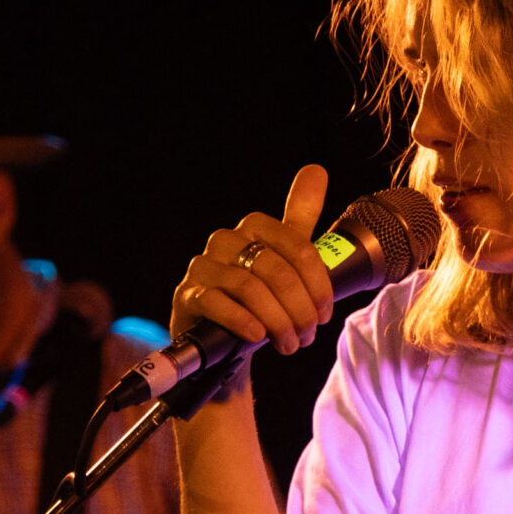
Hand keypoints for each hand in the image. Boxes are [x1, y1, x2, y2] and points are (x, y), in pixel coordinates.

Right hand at [167, 164, 335, 358]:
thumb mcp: (282, 256)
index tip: (324, 314)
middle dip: (299, 309)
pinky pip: (218, 304)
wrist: (220, 336)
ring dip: (277, 322)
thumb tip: (316, 169)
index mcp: (253, 227)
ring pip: (251, 289)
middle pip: (277, 271)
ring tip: (289, 344)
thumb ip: (300, 215)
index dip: (318, 285)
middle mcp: (226, 240)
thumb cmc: (257, 295)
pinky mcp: (188, 295)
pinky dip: (243, 322)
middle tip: (307, 334)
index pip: (298, 248)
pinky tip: (257, 336)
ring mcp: (204, 267)